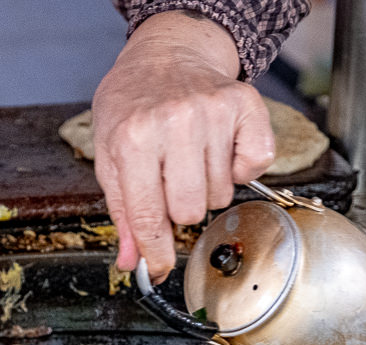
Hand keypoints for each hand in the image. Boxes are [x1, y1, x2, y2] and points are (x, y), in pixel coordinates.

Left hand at [92, 10, 275, 282]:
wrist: (165, 54)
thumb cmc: (133, 106)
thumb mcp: (110, 155)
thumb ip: (123, 211)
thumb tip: (133, 261)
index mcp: (132, 138)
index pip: (148, 216)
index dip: (155, 251)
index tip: (159, 268)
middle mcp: (174, 121)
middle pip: (191, 211)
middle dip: (180, 208)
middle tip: (170, 182)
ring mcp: (213, 111)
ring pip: (221, 194)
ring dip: (206, 186)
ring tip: (191, 158)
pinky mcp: (245, 104)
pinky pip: (255, 167)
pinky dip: (241, 169)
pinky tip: (220, 151)